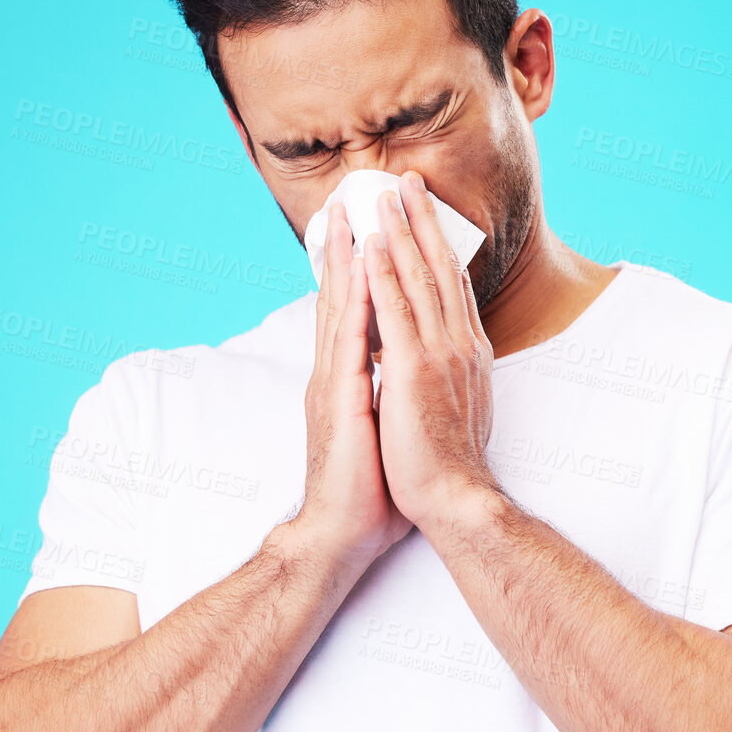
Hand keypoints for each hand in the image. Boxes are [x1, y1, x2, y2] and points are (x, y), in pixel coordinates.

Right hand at [293, 201, 413, 567]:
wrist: (342, 533)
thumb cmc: (366, 489)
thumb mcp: (379, 426)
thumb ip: (382, 392)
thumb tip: (399, 372)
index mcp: (346, 378)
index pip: (353, 311)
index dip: (358, 267)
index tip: (367, 227)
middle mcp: (335, 372)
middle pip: (341, 297)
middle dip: (347, 246)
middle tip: (351, 198)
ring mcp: (333, 382)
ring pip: (340, 307)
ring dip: (346, 258)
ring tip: (351, 214)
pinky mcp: (339, 398)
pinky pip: (349, 339)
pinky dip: (354, 300)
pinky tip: (360, 269)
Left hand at [363, 170, 502, 535]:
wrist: (454, 500)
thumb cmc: (449, 465)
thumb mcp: (457, 406)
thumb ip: (451, 374)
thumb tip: (443, 358)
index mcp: (466, 353)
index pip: (451, 288)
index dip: (438, 246)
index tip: (426, 214)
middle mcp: (457, 345)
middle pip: (439, 269)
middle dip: (422, 221)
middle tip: (408, 181)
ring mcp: (437, 354)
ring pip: (418, 279)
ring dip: (400, 232)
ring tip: (386, 193)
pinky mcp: (413, 370)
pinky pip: (394, 310)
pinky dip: (381, 273)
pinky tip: (369, 244)